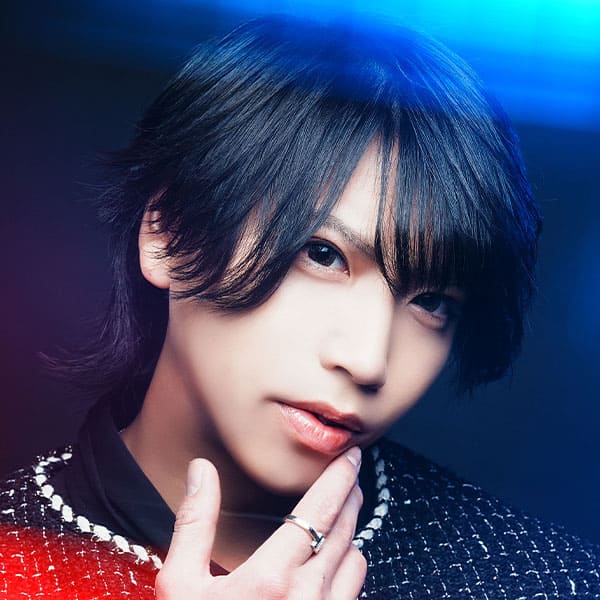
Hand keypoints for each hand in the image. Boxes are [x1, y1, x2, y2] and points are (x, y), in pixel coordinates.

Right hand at [155, 447, 366, 598]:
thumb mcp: (180, 585)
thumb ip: (195, 523)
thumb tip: (203, 470)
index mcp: (271, 578)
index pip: (318, 510)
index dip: (338, 477)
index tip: (350, 456)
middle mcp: (308, 597)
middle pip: (344, 529)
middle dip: (350, 495)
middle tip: (351, 473)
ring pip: (356, 559)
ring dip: (351, 532)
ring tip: (341, 514)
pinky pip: (354, 591)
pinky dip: (350, 567)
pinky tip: (336, 560)